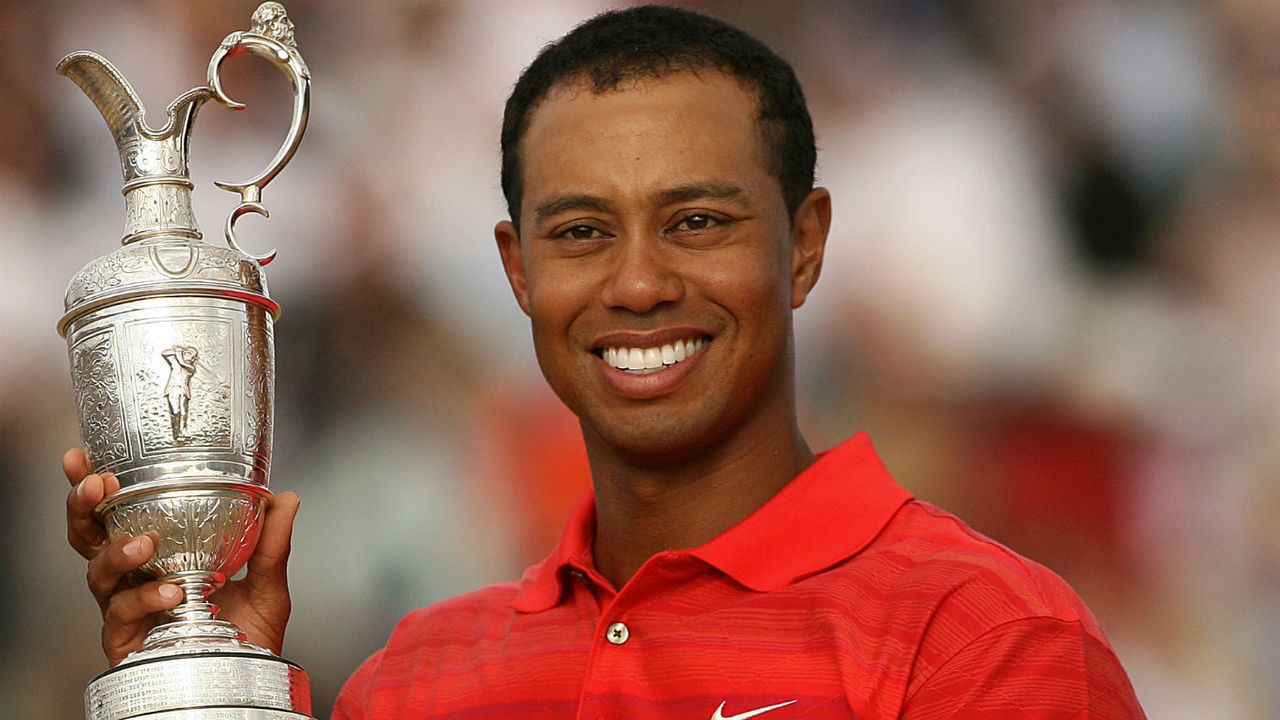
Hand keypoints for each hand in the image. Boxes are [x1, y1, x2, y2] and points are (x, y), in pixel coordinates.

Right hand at [63, 448, 299, 665]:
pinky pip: (123, 616)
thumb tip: (285, 498)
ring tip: (145, 543)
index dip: (96, 488)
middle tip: (95, 486)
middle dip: (84, 508)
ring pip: (98, 574)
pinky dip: (145, 599)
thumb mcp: (267, 584)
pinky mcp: (126, 643)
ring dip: (117, 553)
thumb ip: (272, 543)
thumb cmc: (249, 636)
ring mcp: (126, 610)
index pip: (119, 514)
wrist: (250, 683)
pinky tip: (170, 592)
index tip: (85, 458)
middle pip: (91, 538)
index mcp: (160, 556)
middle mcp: (135, 580)